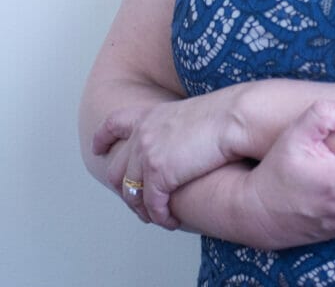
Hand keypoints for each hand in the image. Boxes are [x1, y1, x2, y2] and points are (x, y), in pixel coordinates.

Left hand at [94, 92, 238, 228]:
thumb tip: (177, 148)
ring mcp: (148, 153)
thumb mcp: (190, 116)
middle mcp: (143, 133)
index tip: (98, 148)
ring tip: (157, 217)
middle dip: (124, 189)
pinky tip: (172, 221)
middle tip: (138, 202)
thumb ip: (174, 130)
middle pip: (116, 169)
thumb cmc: (226, 114)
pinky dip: (161, 217)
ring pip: (130, 193)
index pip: (114, 123)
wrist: (236, 117)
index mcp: (150, 115)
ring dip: (142, 210)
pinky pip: (152, 206)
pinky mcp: (159, 174)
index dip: (103, 137)